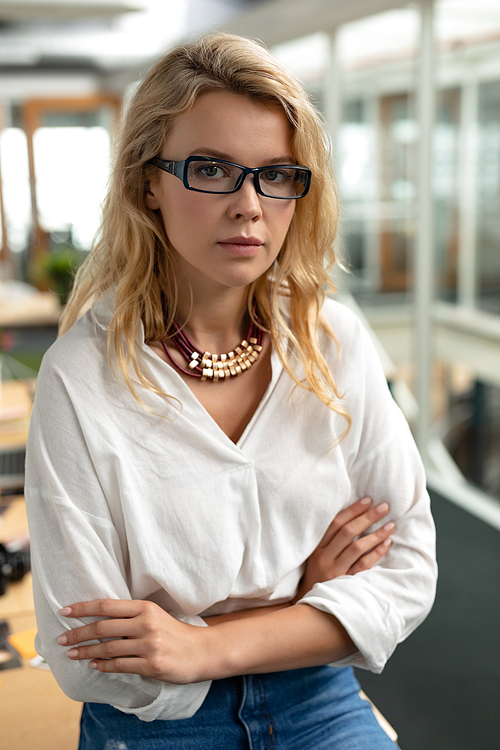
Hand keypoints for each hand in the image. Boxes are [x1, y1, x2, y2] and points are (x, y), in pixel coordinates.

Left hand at [56, 599, 212, 683]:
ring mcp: (149, 645)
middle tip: (61, 639)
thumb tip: (98, 619)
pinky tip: (93, 664)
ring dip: (85, 652)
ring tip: (71, 654)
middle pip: (103, 627)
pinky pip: (119, 666)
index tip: (65, 611)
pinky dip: (103, 665)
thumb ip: (131, 615)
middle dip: (78, 633)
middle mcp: (146, 624)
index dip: (83, 608)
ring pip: (108, 648)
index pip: (107, 605)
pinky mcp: (151, 665)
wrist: (201, 651)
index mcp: (145, 607)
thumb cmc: (174, 632)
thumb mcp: (155, 616)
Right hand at [294, 497, 394, 600]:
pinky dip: (376, 554)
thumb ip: (331, 539)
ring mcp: (334, 571)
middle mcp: (324, 557)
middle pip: (347, 532)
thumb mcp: (317, 555)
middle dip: (367, 517)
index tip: (368, 500)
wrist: (310, 606)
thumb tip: (355, 517)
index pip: (335, 523)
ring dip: (376, 535)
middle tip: (384, 507)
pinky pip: (363, 566)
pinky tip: (387, 544)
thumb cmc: (317, 575)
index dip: (352, 510)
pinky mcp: (344, 583)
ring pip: (356, 548)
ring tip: (391, 525)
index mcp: (317, 546)